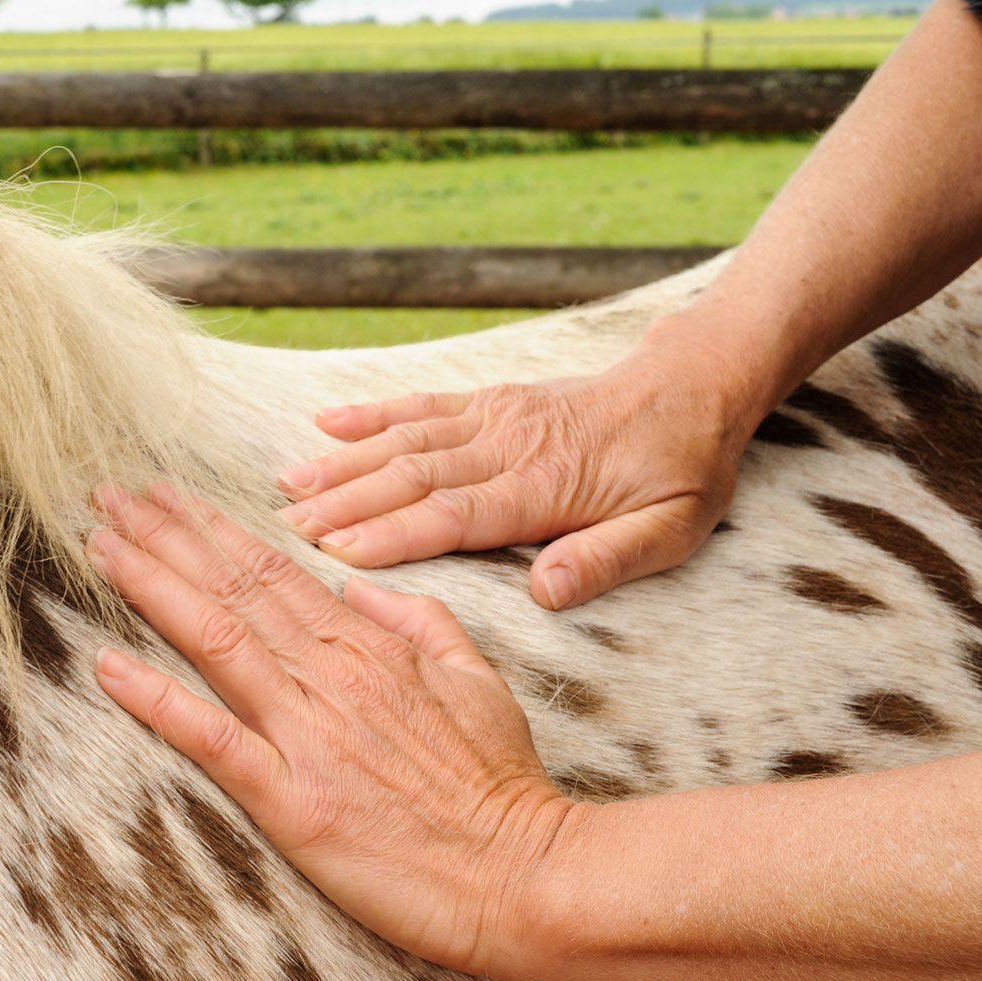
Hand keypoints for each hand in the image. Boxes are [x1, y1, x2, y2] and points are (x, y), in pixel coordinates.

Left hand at [87, 485, 573, 980]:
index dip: (210, 530)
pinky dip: (158, 698)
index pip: (273, 571)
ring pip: (215, 640)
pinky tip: (110, 666)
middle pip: (233, 589)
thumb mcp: (474, 678)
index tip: (164, 497)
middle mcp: (331, 676)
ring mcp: (308, 735)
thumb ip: (416, 621)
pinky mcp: (294, 800)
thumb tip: (355, 585)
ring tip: (100, 543)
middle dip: (164, 537)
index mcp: (369, 646)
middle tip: (107, 497)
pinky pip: (213, 738)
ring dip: (151, 587)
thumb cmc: (503, 786)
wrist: (526, 875)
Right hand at [274, 355, 751, 609]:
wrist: (695, 387)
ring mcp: (494, 417)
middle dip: (344, 503)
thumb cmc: (683, 470)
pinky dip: (371, 414)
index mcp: (546, 487)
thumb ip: (608, 560)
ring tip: (286, 484)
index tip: (335, 551)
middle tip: (285, 527)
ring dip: (342, 463)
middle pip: (412, 477)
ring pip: (405, 441)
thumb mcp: (673, 530)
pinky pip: (422, 406)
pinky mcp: (489, 400)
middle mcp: (509, 447)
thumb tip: (547, 593)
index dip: (392, 533)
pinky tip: (325, 422)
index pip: (455, 515)